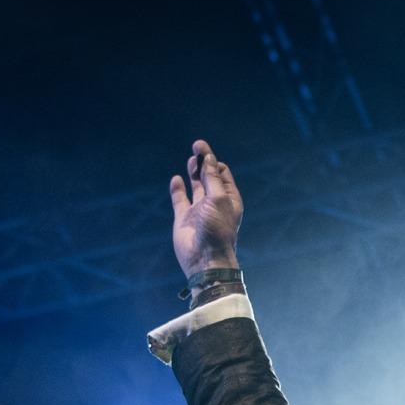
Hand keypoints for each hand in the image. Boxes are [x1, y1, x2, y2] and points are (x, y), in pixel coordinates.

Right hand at [168, 138, 243, 281]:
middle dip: (204, 161)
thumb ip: (212, 177)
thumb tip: (209, 157)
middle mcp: (214, 202)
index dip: (214, 160)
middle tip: (197, 146)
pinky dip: (177, 188)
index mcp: (229, 198)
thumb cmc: (217, 229)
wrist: (204, 258)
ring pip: (196, 186)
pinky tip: (176, 179)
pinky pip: (180, 199)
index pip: (222, 173)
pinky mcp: (183, 218)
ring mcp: (198, 210)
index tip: (204, 151)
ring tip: (192, 159)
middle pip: (208, 176)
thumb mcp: (218, 198)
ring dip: (193, 172)